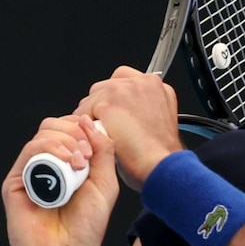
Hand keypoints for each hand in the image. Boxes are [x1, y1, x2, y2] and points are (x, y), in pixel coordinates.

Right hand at [1, 114, 118, 245]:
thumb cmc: (86, 225)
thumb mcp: (106, 183)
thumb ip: (103, 151)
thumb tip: (90, 122)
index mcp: (68, 160)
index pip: (70, 127)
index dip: (83, 126)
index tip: (96, 142)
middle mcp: (48, 162)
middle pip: (54, 125)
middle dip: (75, 132)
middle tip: (88, 154)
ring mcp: (31, 170)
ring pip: (43, 134)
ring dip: (66, 141)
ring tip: (80, 162)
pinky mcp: (16, 180)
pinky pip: (30, 151)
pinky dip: (50, 149)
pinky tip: (67, 164)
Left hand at [74, 66, 183, 190]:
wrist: (160, 165)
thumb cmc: (160, 154)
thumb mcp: (160, 121)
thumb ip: (146, 107)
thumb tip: (129, 110)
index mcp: (156, 85)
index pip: (124, 80)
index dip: (117, 99)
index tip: (116, 114)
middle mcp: (141, 82)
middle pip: (106, 86)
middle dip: (103, 105)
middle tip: (107, 126)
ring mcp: (124, 90)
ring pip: (93, 97)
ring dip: (93, 114)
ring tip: (102, 134)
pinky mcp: (108, 103)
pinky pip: (83, 112)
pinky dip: (85, 127)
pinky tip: (95, 139)